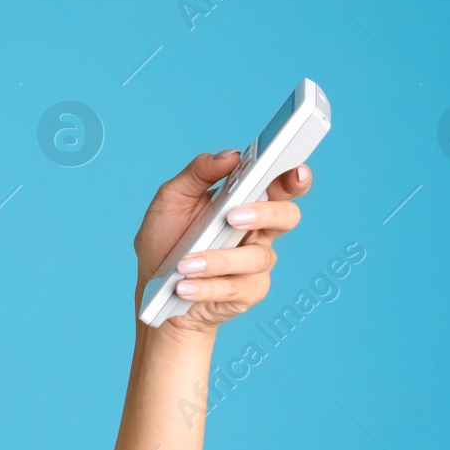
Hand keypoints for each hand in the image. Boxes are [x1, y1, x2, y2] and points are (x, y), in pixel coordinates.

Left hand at [133, 148, 311, 335]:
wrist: (154, 288)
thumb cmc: (167, 238)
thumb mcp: (172, 199)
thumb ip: (198, 173)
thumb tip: (229, 156)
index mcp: (247, 201)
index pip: (281, 184)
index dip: (294, 177)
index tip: (295, 170)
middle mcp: (258, 230)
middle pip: (286, 216)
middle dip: (265, 213)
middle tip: (233, 216)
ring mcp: (255, 263)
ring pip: (257, 257)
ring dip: (218, 260)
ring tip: (185, 264)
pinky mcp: (246, 292)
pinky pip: (235, 289)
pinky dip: (206, 287)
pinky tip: (184, 285)